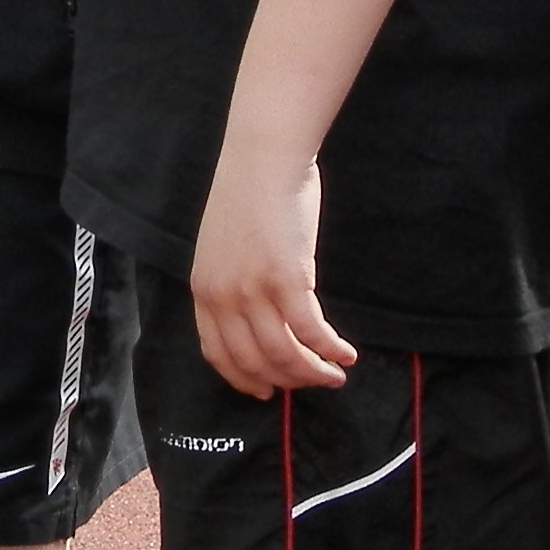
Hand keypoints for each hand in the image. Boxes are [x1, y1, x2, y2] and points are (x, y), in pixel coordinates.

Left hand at [193, 142, 354, 395]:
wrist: (263, 158)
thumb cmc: (249, 194)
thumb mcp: (223, 247)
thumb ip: (233, 284)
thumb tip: (259, 319)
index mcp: (203, 289)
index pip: (218, 354)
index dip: (245, 379)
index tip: (266, 392)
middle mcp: (223, 296)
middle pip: (254, 362)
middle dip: (288, 381)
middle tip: (313, 383)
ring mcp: (253, 290)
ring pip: (285, 354)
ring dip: (314, 373)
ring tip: (336, 375)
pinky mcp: (286, 279)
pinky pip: (311, 331)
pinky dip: (331, 349)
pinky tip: (346, 354)